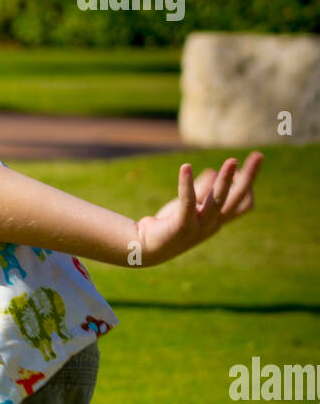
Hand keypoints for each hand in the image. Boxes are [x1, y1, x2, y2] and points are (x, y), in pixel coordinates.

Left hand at [135, 152, 262, 266]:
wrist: (145, 248)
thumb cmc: (169, 225)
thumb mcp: (189, 205)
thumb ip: (202, 190)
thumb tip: (213, 172)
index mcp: (216, 220)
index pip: (242, 204)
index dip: (245, 185)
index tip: (239, 168)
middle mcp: (211, 224)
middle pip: (237, 200)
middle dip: (249, 177)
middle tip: (259, 155)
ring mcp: (198, 227)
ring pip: (218, 201)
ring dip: (226, 180)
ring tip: (232, 161)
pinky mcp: (181, 226)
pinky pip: (187, 202)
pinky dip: (186, 184)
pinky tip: (186, 167)